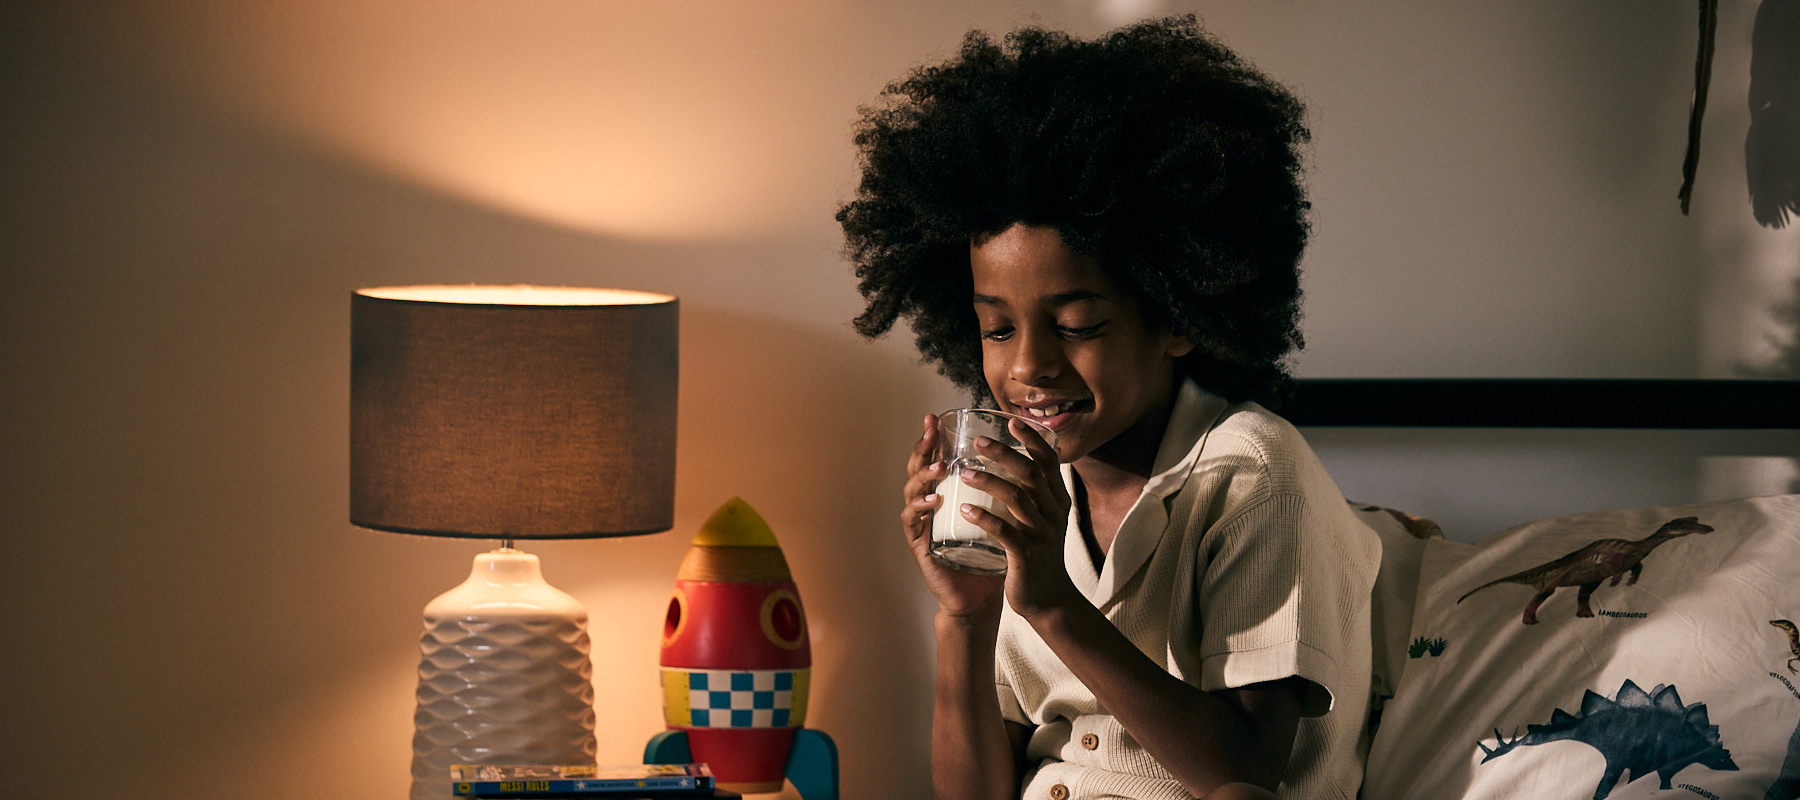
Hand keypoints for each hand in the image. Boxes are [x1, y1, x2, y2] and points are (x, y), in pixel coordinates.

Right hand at [901, 414, 1004, 618]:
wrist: (982, 595)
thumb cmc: (992, 553)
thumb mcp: (1002, 515)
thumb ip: (1010, 490)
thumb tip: (1036, 460)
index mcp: (945, 494)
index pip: (934, 459)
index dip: (932, 439)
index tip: (935, 418)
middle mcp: (929, 505)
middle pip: (917, 468)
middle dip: (922, 447)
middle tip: (930, 431)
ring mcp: (922, 524)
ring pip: (912, 491)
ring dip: (924, 475)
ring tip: (940, 466)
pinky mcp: (919, 545)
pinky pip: (914, 521)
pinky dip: (921, 507)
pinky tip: (935, 499)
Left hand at [956, 418, 1080, 618]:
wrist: (1049, 599)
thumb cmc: (1039, 553)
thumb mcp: (1045, 518)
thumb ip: (1037, 492)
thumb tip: (1024, 459)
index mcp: (1058, 500)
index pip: (1049, 462)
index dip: (1032, 440)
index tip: (1012, 422)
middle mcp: (1053, 513)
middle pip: (1031, 474)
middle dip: (1005, 453)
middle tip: (979, 442)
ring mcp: (1041, 534)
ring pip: (1016, 499)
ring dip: (988, 481)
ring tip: (963, 472)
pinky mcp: (1026, 555)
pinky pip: (1004, 532)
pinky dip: (984, 518)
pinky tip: (964, 510)